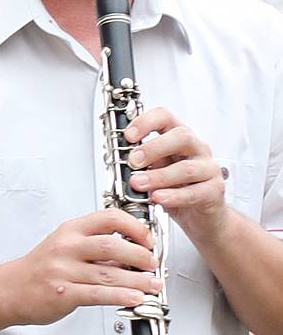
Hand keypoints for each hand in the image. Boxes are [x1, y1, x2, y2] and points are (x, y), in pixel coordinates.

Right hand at [16, 209, 162, 318]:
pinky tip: (135, 299)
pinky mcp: (64, 293)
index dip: (134, 227)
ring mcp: (64, 271)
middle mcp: (67, 247)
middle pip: (112, 246)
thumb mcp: (65, 246)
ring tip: (153, 284)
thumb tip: (131, 253)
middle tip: (153, 263)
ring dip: (137, 281)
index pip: (109, 218)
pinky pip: (98, 294)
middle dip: (140, 255)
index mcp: (71, 230)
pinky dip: (121, 297)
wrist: (9, 289)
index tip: (148, 239)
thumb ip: (95, 247)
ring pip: (109, 274)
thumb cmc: (39, 268)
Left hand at [128, 106, 227, 240]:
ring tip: (138, 184)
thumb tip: (120, 160)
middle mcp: (197, 148)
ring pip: (186, 168)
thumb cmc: (177, 188)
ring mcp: (209, 169)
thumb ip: (143, 163)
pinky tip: (158, 198)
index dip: (146, 122)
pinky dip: (174, 196)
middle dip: (153, 148)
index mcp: (180, 137)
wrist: (201, 217)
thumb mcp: (156, 170)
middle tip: (133, 161)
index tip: (128, 136)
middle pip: (181, 136)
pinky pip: (194, 192)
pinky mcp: (214, 192)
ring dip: (158, 176)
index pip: (166, 117)